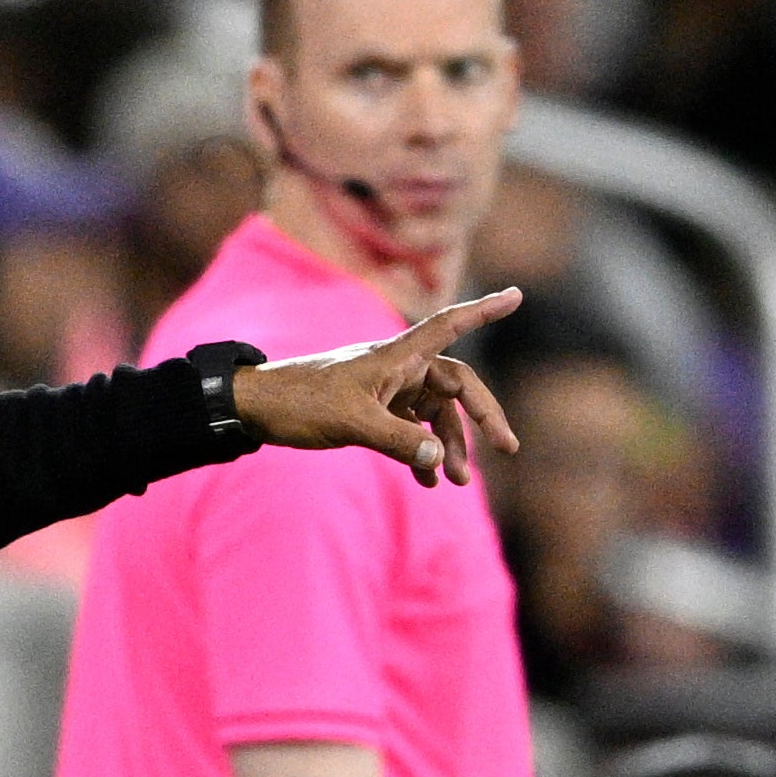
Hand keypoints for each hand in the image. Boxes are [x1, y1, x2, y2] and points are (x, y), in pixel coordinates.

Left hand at [237, 289, 526, 483]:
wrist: (257, 409)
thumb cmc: (302, 403)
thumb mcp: (352, 424)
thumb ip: (397, 442)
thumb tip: (439, 460)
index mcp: (397, 356)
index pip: (450, 325)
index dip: (484, 311)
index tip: (518, 295)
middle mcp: (400, 368)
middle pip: (457, 387)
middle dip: (481, 418)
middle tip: (506, 447)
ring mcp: (389, 390)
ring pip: (436, 415)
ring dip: (449, 446)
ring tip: (455, 481)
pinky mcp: (376, 410)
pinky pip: (412, 429)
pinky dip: (422, 452)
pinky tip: (427, 481)